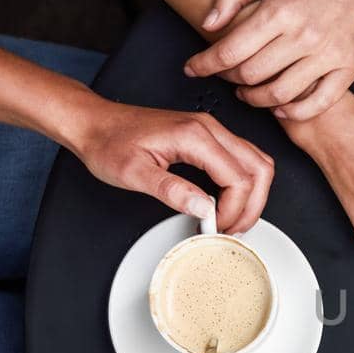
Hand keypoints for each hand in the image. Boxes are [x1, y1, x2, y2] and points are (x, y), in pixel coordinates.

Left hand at [63, 98, 274, 234]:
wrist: (93, 123)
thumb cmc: (108, 143)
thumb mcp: (133, 173)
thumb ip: (172, 191)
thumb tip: (205, 209)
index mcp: (195, 136)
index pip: (239, 177)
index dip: (234, 210)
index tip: (216, 228)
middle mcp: (209, 128)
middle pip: (260, 168)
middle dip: (253, 205)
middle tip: (233, 230)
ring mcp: (210, 130)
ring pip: (257, 162)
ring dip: (253, 195)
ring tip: (232, 220)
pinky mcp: (207, 136)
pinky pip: (242, 159)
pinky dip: (244, 184)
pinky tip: (226, 203)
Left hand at [184, 0, 353, 121]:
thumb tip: (208, 24)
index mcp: (280, 10)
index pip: (229, 50)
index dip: (203, 65)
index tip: (192, 69)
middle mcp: (303, 36)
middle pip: (250, 75)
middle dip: (228, 79)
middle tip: (224, 75)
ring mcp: (328, 55)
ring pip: (278, 95)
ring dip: (255, 99)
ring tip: (247, 92)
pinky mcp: (348, 69)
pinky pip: (316, 103)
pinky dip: (293, 112)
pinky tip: (280, 107)